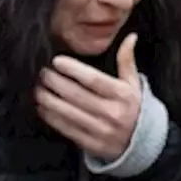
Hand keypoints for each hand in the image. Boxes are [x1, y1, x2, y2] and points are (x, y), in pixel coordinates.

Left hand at [35, 33, 140, 159]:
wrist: (142, 143)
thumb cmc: (133, 108)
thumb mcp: (134, 84)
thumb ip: (127, 60)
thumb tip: (130, 37)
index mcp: (122, 95)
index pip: (93, 80)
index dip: (73, 69)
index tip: (57, 61)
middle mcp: (112, 113)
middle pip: (76, 95)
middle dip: (55, 83)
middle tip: (42, 73)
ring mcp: (101, 130)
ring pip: (68, 113)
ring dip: (48, 100)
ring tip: (38, 89)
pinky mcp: (91, 144)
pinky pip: (66, 129)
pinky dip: (51, 118)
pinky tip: (42, 107)